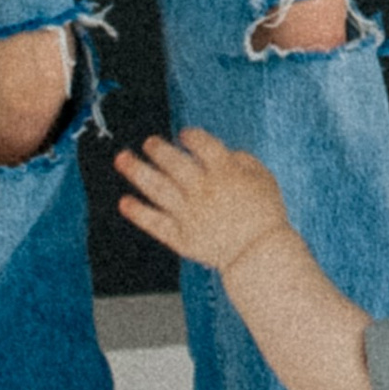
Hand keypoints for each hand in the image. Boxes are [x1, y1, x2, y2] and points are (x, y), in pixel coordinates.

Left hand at [114, 126, 296, 277]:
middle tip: (149, 142)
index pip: (202, 144)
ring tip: (122, 159)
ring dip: (137, 171)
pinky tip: (125, 202)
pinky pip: (154, 222)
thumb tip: (225, 152)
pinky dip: (138, 212)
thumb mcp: (264, 177)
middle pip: (174, 162)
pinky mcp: (181, 237)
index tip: (184, 135)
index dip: (191, 136)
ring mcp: (190, 214)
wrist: (260, 254)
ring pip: (157, 188)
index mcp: (225, 172)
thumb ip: (243, 160)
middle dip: (158, 149)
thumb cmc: (266, 214)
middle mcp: (204, 190)